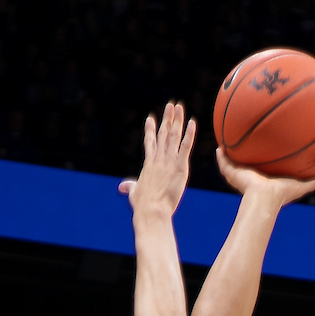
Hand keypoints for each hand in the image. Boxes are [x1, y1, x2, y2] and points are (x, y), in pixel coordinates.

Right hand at [119, 102, 195, 216]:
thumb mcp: (134, 193)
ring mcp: (168, 161)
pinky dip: (189, 134)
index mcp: (149, 164)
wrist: (151, 210)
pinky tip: (192, 122)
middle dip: (167, 119)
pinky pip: (185, 146)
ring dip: (177, 120)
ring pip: (173, 136)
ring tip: (179, 107)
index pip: (150, 142)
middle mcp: (158, 159)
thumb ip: (130, 186)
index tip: (151, 118)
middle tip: (171, 106)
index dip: (150, 130)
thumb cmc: (143, 205)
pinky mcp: (179, 167)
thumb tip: (122, 186)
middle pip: (163, 134)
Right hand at [216, 147, 314, 205]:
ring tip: (227, 140)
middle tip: (244, 141)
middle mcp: (251, 177)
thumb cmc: (282, 194)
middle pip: (246, 164)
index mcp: (265, 180)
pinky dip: (221, 156)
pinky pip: (224, 163)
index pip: (263, 168)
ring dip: (230, 154)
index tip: (264, 149)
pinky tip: (219, 146)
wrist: (265, 197)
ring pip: (233, 163)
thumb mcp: (300, 186)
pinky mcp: (232, 174)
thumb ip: (310, 182)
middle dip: (244, 154)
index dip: (262, 159)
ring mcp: (240, 176)